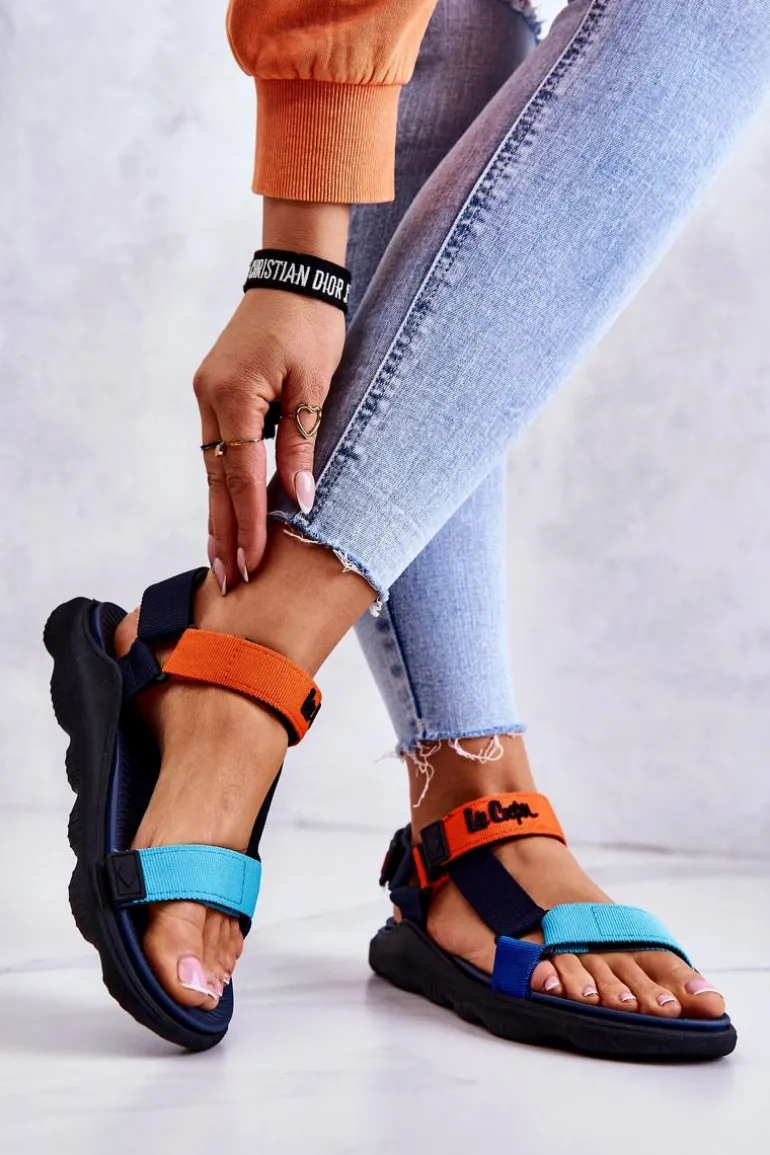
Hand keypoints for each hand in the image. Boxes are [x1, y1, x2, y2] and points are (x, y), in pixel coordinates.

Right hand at [193, 199, 348, 591]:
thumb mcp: (315, 385)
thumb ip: (303, 443)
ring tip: (225, 559)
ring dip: (221, 514)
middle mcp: (210, 399)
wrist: (293, 276)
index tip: (251, 563)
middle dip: (223, 532)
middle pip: (216, 480)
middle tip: (226, 581)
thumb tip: (299, 500)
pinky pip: (218, 450)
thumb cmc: (311, 324)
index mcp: (233, 396)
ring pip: (213, 469)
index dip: (248, 523)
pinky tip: (230, 512)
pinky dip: (225, 485)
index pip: (242, 476)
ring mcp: (207, 396)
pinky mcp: (216, 393)